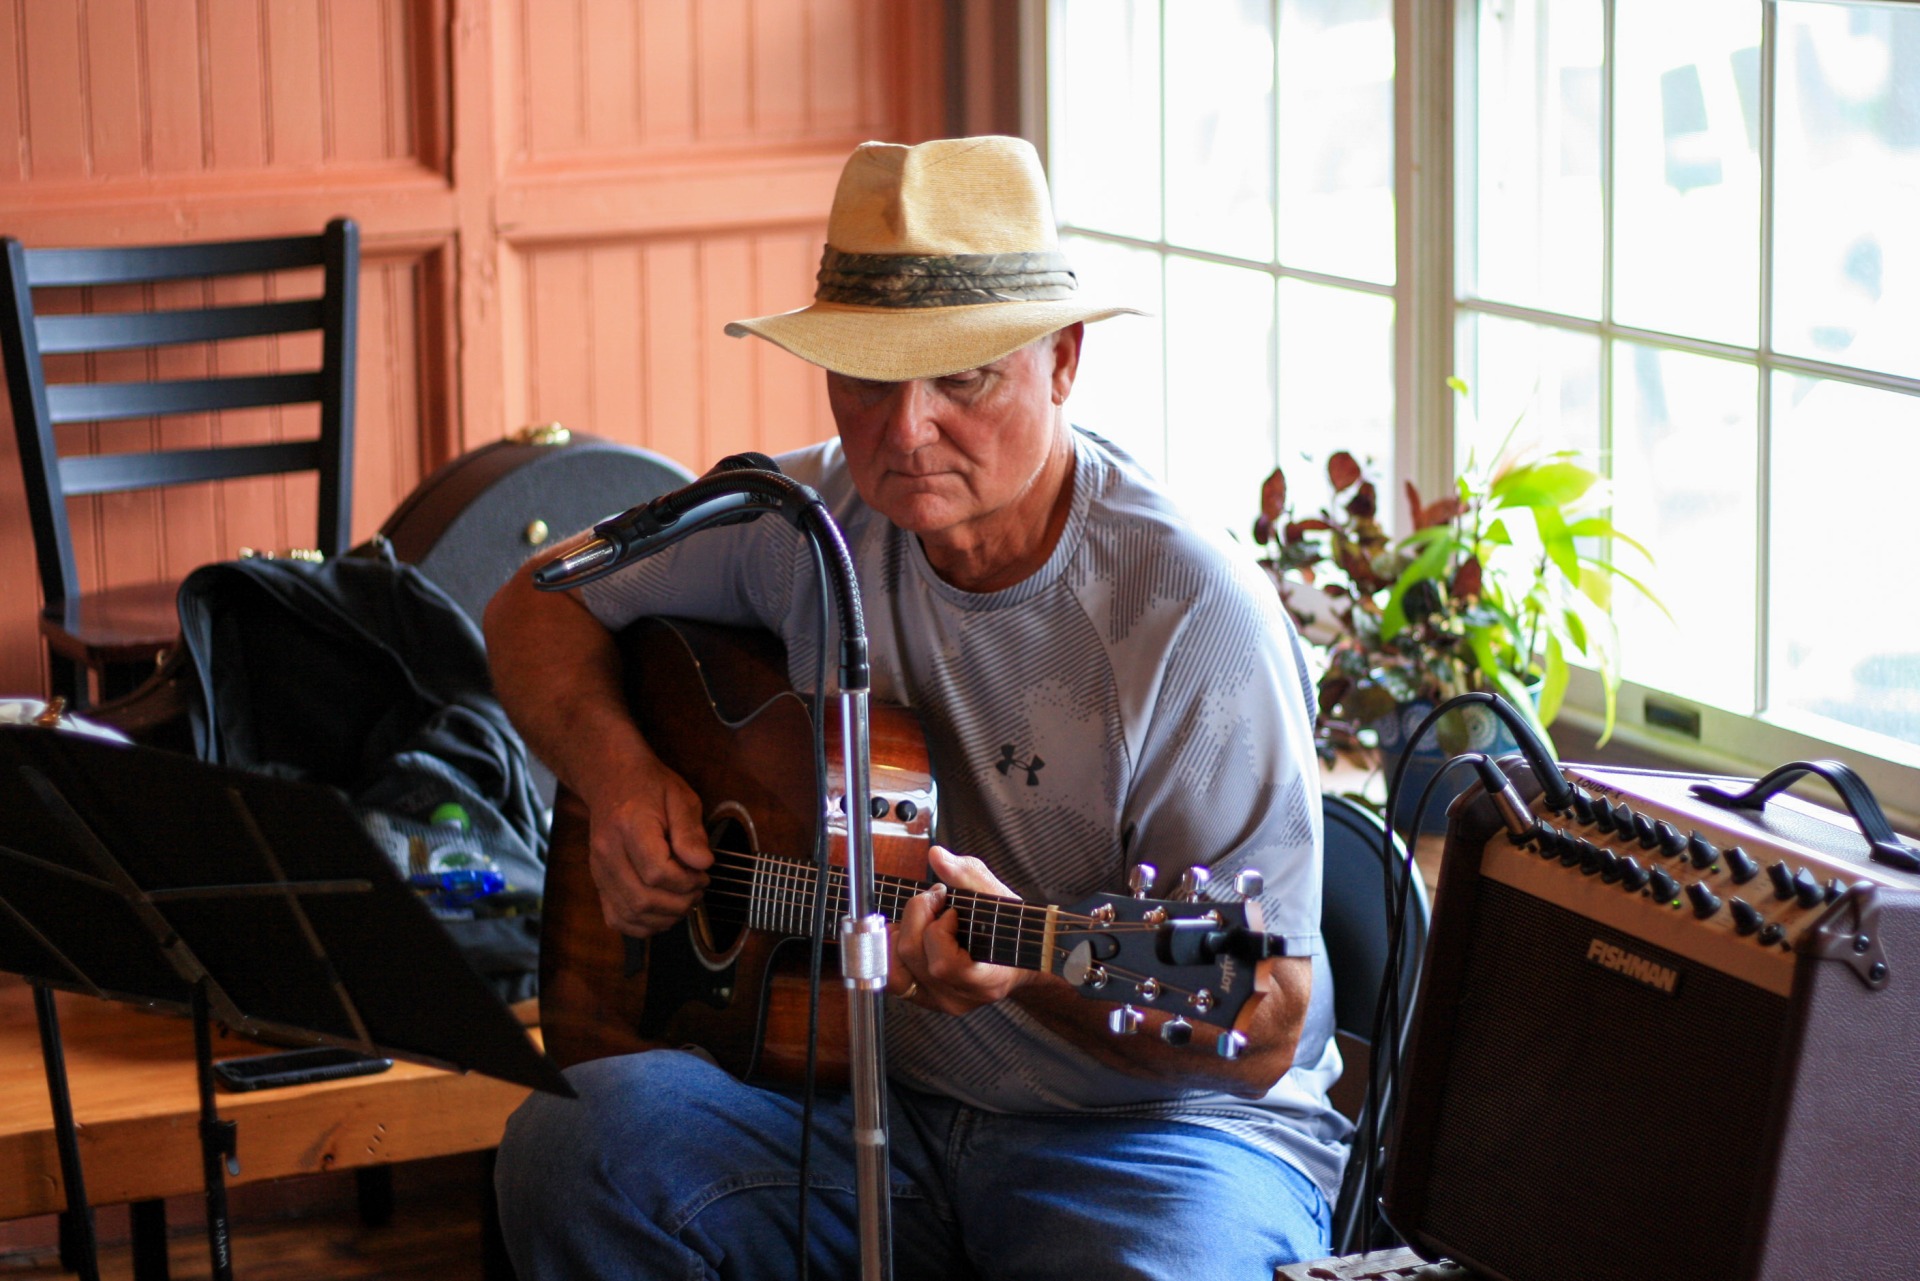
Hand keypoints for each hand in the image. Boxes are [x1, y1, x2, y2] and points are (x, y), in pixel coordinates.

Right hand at [583, 758, 712, 936]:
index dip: (686, 881)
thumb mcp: (680, 798)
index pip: (657, 872)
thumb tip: (703, 863)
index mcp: (629, 826)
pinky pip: (616, 918)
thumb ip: (691, 832)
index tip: (703, 873)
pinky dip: (642, 925)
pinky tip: (662, 912)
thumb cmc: (649, 787)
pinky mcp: (599, 881)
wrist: (612, 780)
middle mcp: (608, 851)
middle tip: (698, 889)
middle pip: (643, 898)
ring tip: (684, 900)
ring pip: (630, 913)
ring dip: (665, 916)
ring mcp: (599, 870)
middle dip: (680, 902)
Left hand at [890, 846, 1031, 1014]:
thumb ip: (967, 876)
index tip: (953, 909)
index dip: (940, 928)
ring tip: (921, 918)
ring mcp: (938, 1002)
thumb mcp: (996, 897)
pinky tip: (908, 933)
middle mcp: (958, 998)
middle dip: (917, 915)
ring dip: (901, 932)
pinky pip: (894, 978)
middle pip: (912, 954)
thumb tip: (936, 856)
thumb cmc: (1008, 928)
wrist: (1016, 960)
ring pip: (895, 967)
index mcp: (984, 980)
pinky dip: (893, 950)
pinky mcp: (923, 999)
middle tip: (935, 900)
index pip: (943, 964)